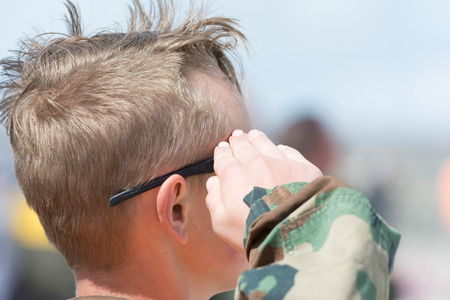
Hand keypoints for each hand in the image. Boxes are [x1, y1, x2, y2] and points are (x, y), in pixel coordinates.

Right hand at [205, 129, 322, 252]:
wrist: (296, 234)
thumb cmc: (254, 234)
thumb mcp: (222, 224)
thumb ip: (214, 200)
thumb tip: (213, 182)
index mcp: (233, 175)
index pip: (223, 156)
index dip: (222, 151)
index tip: (222, 148)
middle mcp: (256, 162)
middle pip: (243, 145)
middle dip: (238, 140)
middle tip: (236, 136)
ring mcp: (280, 162)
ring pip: (265, 143)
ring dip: (257, 138)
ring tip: (253, 135)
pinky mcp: (302, 167)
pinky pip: (289, 152)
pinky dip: (282, 149)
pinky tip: (280, 149)